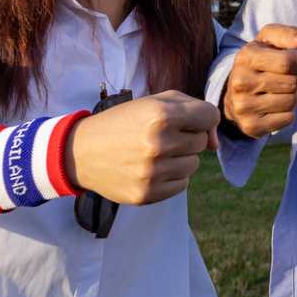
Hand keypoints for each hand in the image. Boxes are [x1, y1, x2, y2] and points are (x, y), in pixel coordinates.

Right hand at [69, 90, 218, 205]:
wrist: (82, 152)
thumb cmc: (124, 122)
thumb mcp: (155, 102)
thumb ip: (193, 110)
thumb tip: (215, 144)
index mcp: (161, 115)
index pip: (210, 116)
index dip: (201, 117)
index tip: (186, 119)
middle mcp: (159, 144)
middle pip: (201, 142)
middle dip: (186, 137)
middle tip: (159, 135)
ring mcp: (153, 173)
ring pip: (193, 165)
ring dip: (179, 158)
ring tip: (153, 152)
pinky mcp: (147, 195)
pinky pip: (181, 185)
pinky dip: (171, 177)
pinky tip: (150, 168)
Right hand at [222, 24, 296, 137]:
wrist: (234, 92)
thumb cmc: (259, 60)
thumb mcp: (268, 40)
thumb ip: (288, 34)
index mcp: (246, 57)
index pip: (288, 62)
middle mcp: (241, 82)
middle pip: (292, 83)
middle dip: (296, 79)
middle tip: (285, 77)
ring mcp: (243, 106)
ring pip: (291, 102)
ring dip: (292, 96)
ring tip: (278, 91)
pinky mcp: (250, 126)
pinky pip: (287, 119)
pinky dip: (287, 113)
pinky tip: (274, 106)